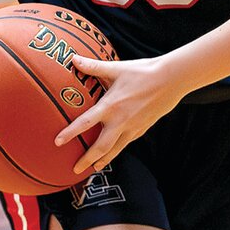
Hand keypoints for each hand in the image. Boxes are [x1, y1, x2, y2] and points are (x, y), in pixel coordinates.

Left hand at [55, 53, 185, 176]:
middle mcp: (120, 121)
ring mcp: (133, 127)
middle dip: (87, 160)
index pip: (85, 123)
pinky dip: (117, 150)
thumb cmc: (143, 71)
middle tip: (75, 170)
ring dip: (102, 160)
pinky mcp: (142, 129)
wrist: (171, 80)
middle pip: (100, 147)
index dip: (70, 133)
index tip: (57, 142)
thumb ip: (93, 66)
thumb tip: (73, 59)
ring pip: (115, 150)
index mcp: (111, 106)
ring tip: (94, 168)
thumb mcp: (116, 68)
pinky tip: (113, 152)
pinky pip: (126, 143)